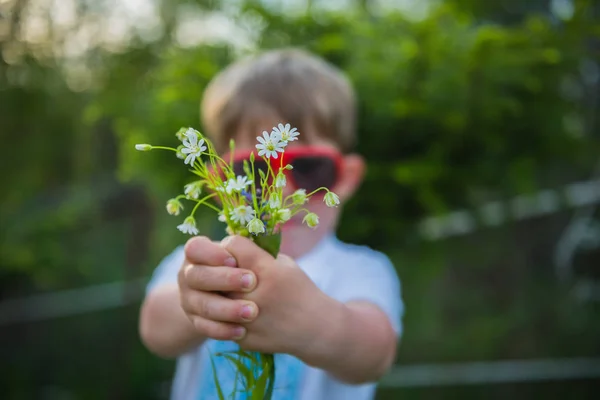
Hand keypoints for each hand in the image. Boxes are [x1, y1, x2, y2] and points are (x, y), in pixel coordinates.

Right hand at [178, 236, 259, 340]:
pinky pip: (206, 328)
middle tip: (252, 283)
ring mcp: (189, 299)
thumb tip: (261, 248)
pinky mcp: (196, 321)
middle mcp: (188, 275)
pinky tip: (243, 330)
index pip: (196, 248)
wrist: (233, 295)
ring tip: (252, 312)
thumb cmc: (243, 267)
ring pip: (203, 304)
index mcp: (198, 252)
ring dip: (228, 309)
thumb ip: (247, 251)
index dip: (213, 254)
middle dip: (225, 280)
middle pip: (198, 276)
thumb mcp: (245, 256)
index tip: (234, 261)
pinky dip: (224, 330)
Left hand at [183, 235, 333, 355]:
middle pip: (215, 272)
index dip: (231, 245)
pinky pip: (217, 323)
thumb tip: (223, 245)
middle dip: (216, 268)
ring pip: (211, 299)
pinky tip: (231, 311)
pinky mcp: (243, 338)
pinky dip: (220, 316)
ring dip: (214, 293)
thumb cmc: (298, 288)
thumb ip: (255, 254)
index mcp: (268, 270)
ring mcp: (249, 320)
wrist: (316, 328)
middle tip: (223, 269)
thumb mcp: (283, 263)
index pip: (232, 245)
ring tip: (224, 291)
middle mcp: (256, 294)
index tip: (235, 251)